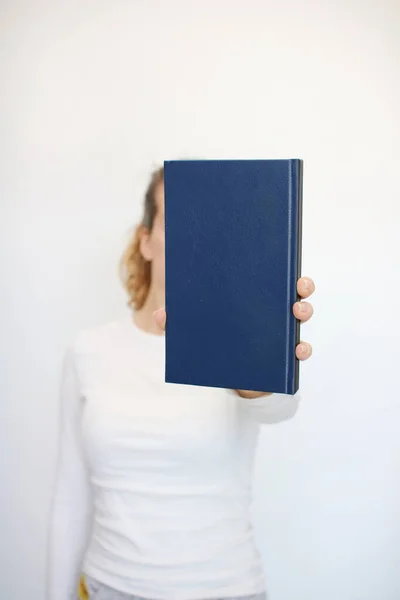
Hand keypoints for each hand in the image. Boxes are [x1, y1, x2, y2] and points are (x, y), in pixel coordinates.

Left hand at [153, 276, 314, 397]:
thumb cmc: (214, 343)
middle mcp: (273, 312)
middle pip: (293, 293)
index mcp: (253, 298)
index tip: (282, 258)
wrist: (227, 377)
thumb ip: (179, 324)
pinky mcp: (285, 357)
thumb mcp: (195, 331)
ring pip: (301, 317)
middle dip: (300, 286)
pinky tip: (298, 349)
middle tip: (297, 284)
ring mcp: (282, 333)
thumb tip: (161, 315)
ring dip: (305, 312)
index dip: (276, 266)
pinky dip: (302, 349)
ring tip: (298, 312)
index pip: (269, 278)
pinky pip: (300, 350)